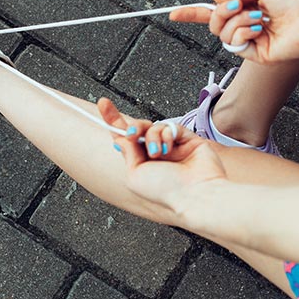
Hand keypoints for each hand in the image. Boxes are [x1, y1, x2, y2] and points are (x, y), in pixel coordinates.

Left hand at [97, 98, 226, 216]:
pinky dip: (167, 134)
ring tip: (157, 152)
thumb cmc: (167, 191)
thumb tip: (120, 138)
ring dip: (152, 137)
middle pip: (139, 129)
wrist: (195, 194)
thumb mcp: (136, 175)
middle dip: (133, 127)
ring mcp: (173, 146)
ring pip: (155, 127)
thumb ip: (128, 154)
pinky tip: (169, 147)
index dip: (114, 121)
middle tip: (132, 134)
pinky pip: (172, 127)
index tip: (103, 104)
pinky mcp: (188, 139)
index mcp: (142, 163)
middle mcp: (156, 153)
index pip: (125, 138)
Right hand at [170, 0, 298, 62]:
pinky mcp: (258, 55)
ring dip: (237, 21)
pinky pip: (234, 45)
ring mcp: (253, 42)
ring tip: (258, 16)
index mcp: (248, 8)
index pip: (215, 13)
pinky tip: (260, 28)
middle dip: (221, 13)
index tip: (173, 14)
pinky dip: (242, 32)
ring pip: (222, 34)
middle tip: (239, 4)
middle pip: (214, 24)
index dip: (193, 14)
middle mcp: (248, 26)